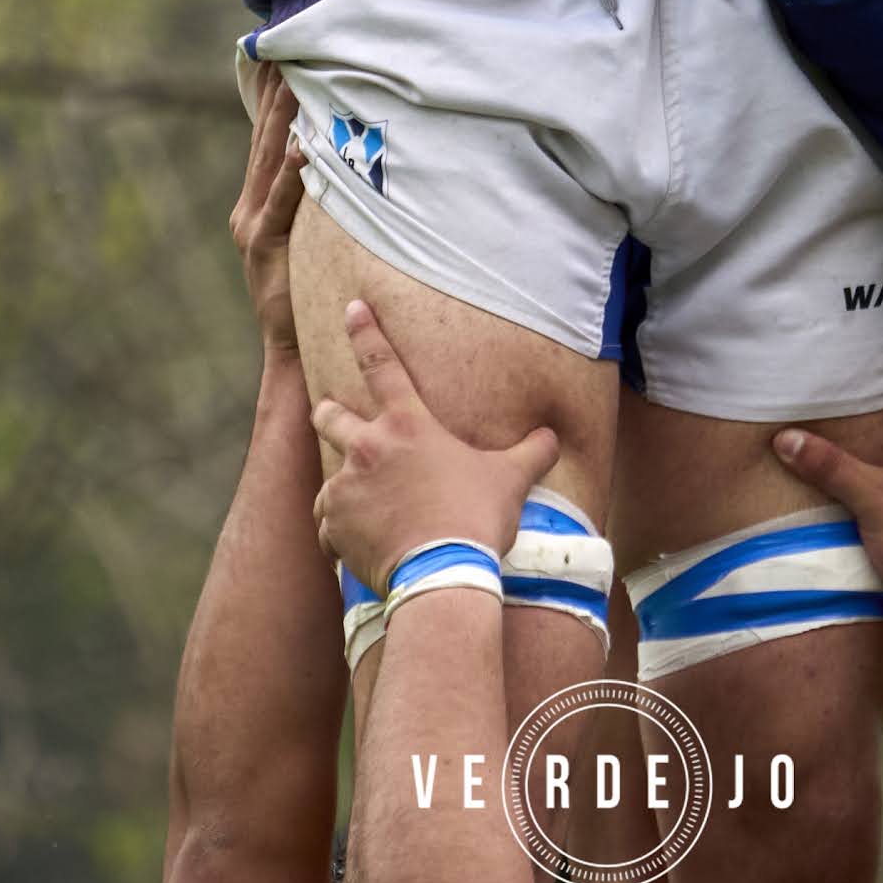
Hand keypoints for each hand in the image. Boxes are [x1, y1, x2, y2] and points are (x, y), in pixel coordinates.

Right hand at [232, 70, 308, 354]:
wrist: (289, 345)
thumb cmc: (304, 293)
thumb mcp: (301, 241)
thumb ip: (307, 203)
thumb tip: (329, 163)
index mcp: (254, 206)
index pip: (264, 143)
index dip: (269, 102)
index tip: (278, 60)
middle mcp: (247, 210)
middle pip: (263, 143)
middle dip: (274, 98)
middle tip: (285, 54)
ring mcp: (252, 228)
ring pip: (269, 164)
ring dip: (281, 123)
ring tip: (293, 85)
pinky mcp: (264, 247)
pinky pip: (282, 203)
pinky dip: (291, 175)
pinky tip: (301, 149)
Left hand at [310, 299, 561, 591]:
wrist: (442, 574)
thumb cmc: (475, 519)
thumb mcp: (511, 480)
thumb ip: (532, 453)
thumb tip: (554, 437)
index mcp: (408, 425)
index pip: (383, 364)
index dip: (365, 331)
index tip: (351, 308)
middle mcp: (368, 447)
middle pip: (329, 414)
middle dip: (328, 412)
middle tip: (330, 413)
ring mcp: (346, 487)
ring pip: (329, 479)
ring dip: (343, 489)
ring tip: (365, 510)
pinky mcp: (334, 526)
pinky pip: (329, 527)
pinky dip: (342, 535)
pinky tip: (362, 548)